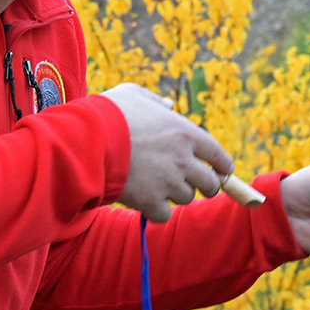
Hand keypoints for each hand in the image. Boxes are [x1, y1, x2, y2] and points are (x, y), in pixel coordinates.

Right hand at [101, 83, 233, 222]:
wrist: (87, 140)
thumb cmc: (108, 113)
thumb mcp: (133, 94)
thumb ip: (155, 101)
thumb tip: (168, 105)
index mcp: (186, 133)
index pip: (218, 156)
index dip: (222, 167)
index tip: (222, 172)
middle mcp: (183, 159)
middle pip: (210, 184)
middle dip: (204, 186)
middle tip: (194, 186)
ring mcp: (168, 182)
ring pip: (186, 199)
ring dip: (176, 195)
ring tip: (159, 186)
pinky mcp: (150, 201)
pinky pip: (165, 215)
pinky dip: (157, 211)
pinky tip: (147, 202)